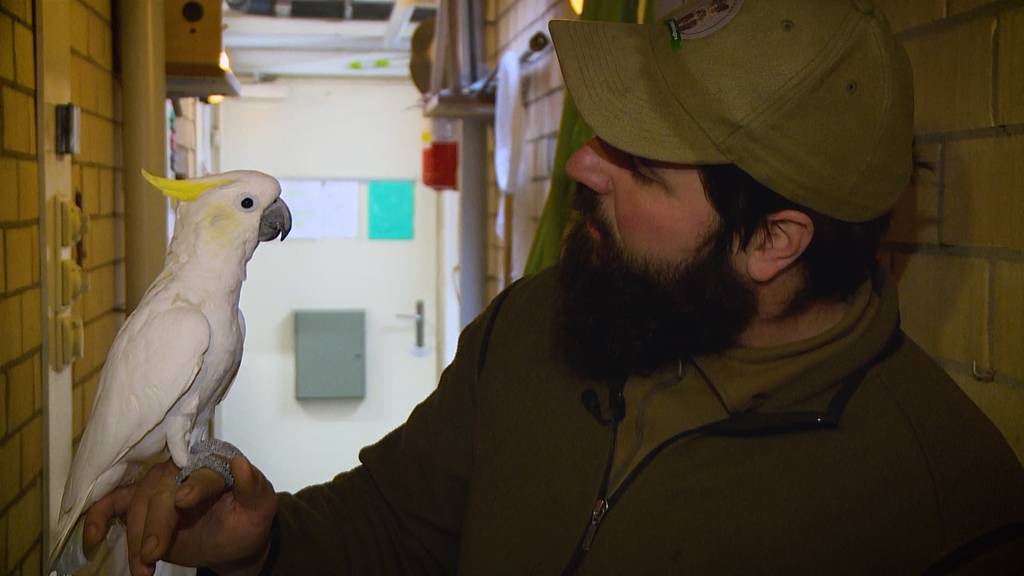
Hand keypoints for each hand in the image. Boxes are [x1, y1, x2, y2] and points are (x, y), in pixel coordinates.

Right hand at [84, 455, 276, 575]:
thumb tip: (241, 463)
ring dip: (136, 536)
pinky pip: (115, 505)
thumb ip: (253, 485)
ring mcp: (160, 488)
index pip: (201, 473)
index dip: (193, 487)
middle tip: (154, 554)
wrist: (235, 541)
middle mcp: (183, 470)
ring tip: (143, 568)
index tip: (183, 502)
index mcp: (214, 464)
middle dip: (156, 524)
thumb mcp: (260, 504)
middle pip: (162, 490)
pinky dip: (98, 517)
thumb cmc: (249, 518)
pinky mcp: (142, 507)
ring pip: (138, 503)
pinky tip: (91, 537)